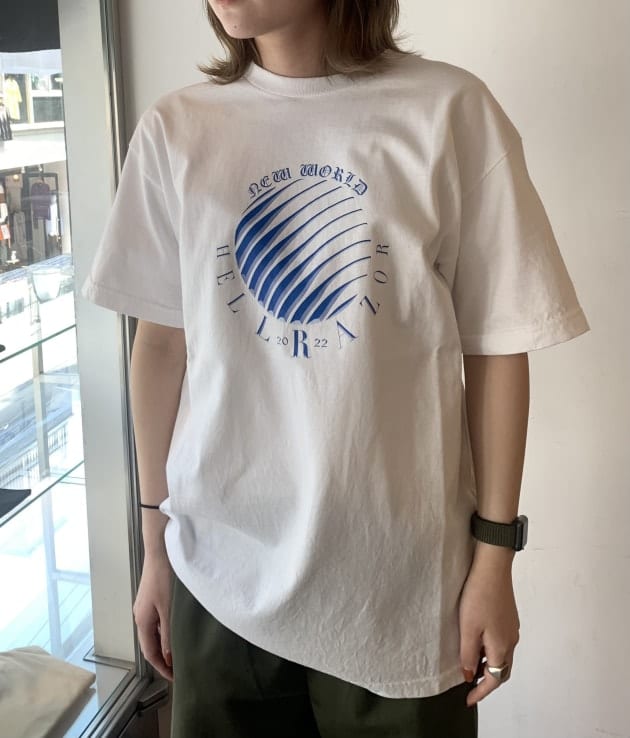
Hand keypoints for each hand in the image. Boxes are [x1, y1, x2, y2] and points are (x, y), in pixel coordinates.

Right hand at [133, 550, 173, 681]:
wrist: (160, 551)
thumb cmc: (164, 577)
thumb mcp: (169, 609)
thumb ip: (168, 633)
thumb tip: (168, 656)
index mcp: (142, 621)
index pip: (150, 653)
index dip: (161, 667)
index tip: (174, 677)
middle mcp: (140, 616)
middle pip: (150, 644)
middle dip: (163, 659)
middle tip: (179, 668)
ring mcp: (145, 607)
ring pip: (154, 633)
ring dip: (165, 645)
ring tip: (180, 652)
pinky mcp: (151, 599)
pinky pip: (157, 622)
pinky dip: (166, 631)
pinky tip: (177, 631)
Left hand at [459, 549, 519, 706]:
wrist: (492, 567)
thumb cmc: (479, 595)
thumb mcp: (467, 627)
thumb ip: (468, 653)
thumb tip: (469, 674)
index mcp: (502, 646)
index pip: (494, 679)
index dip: (481, 691)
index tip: (468, 699)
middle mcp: (511, 640)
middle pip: (502, 670)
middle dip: (488, 681)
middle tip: (471, 686)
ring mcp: (512, 628)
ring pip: (503, 656)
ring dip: (489, 665)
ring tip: (471, 665)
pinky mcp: (509, 617)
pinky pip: (502, 642)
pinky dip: (491, 650)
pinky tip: (478, 643)